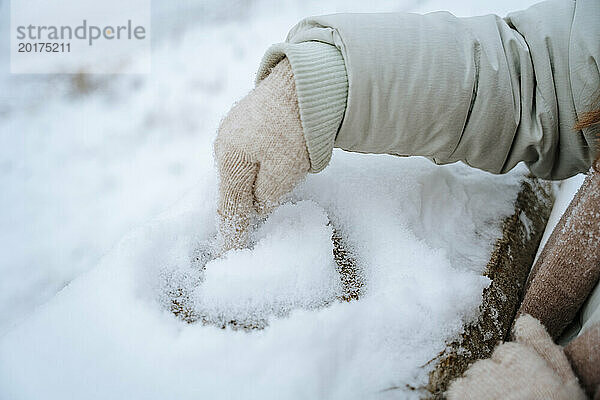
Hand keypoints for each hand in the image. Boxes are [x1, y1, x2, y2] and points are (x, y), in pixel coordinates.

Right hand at [214, 58, 309, 250]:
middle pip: (232, 185)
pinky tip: (265, 167)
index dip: (232, 231)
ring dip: (248, 184)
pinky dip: (254, 166)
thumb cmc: (295, 130)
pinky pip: (247, 151)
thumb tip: (256, 207)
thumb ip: (264, 197)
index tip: (229, 253)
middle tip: (242, 229)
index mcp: (229, 160)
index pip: (230, 206)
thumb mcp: (283, 174)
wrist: (304, 80)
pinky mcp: (247, 116)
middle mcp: (224, 143)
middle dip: (240, 205)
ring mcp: (233, 126)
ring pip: (240, 168)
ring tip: (256, 201)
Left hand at [447, 314, 585, 399]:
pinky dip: (464, 399)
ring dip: (479, 391)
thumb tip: (525, 321)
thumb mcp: (562, 384)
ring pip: (469, 378)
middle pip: (486, 365)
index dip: (516, 374)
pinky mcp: (460, 398)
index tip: (525, 389)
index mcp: (525, 364)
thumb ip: (543, 349)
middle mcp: (497, 372)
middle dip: (495, 381)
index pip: (508, 352)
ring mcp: (474, 387)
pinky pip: (457, 390)